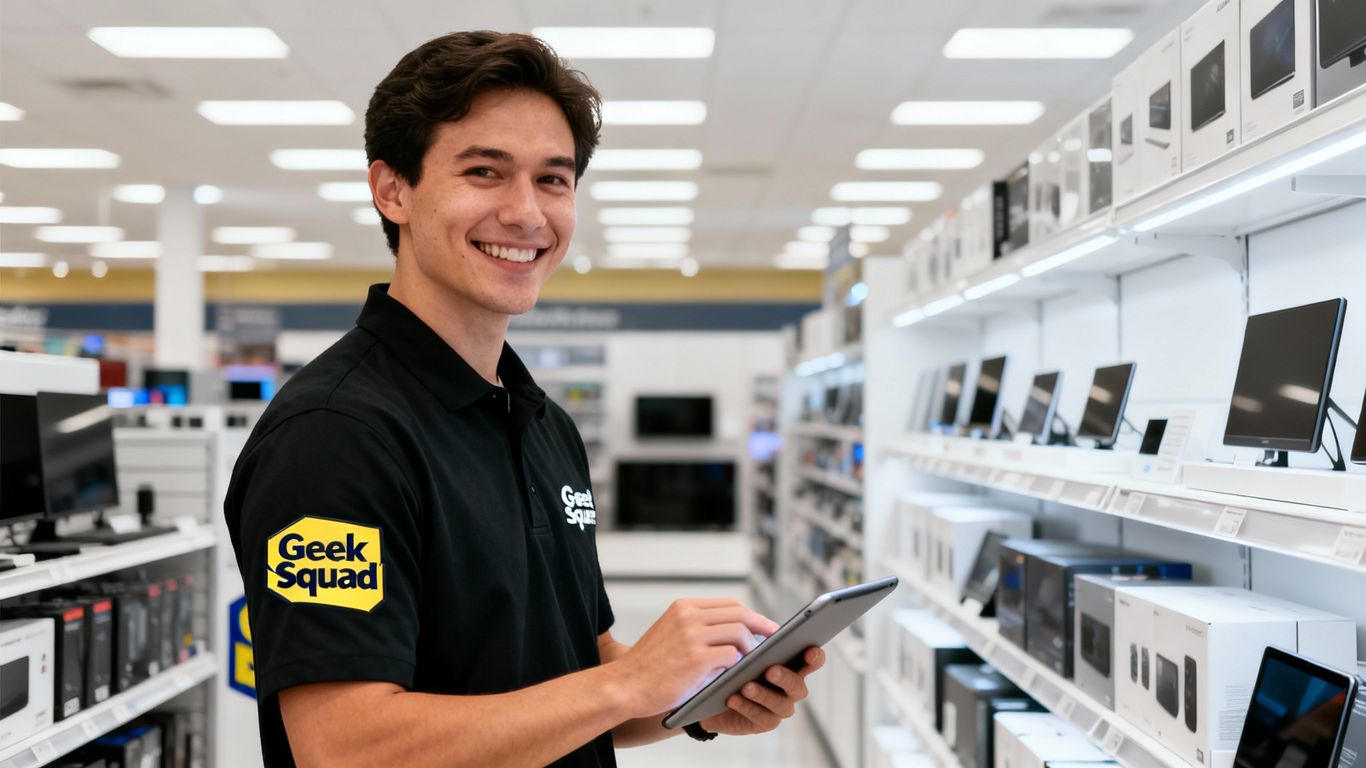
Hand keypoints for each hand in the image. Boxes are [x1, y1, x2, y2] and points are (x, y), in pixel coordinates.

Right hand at [614, 598, 779, 717]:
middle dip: (762, 627)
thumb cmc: (650, 667)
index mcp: (684, 608)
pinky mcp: (697, 658)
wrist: (624, 685)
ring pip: (740, 632)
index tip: (766, 626)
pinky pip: (732, 655)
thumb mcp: (671, 634)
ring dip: (751, 648)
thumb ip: (699, 630)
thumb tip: (738, 635)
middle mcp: (689, 616)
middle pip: (740, 613)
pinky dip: (739, 664)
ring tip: (754, 661)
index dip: (752, 615)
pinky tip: (739, 673)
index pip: (730, 604)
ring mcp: (693, 636)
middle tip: (776, 640)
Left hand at [698, 646, 824, 735]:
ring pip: (779, 703)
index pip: (811, 660)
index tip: (810, 650)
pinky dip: (746, 707)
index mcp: (792, 665)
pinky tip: (733, 698)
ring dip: (763, 694)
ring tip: (746, 686)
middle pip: (797, 685)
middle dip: (785, 677)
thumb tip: (769, 630)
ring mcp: (779, 707)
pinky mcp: (764, 722)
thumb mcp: (746, 648)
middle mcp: (791, 688)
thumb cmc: (736, 665)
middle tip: (770, 670)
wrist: (715, 693)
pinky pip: (760, 717)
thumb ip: (760, 638)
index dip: (815, 656)